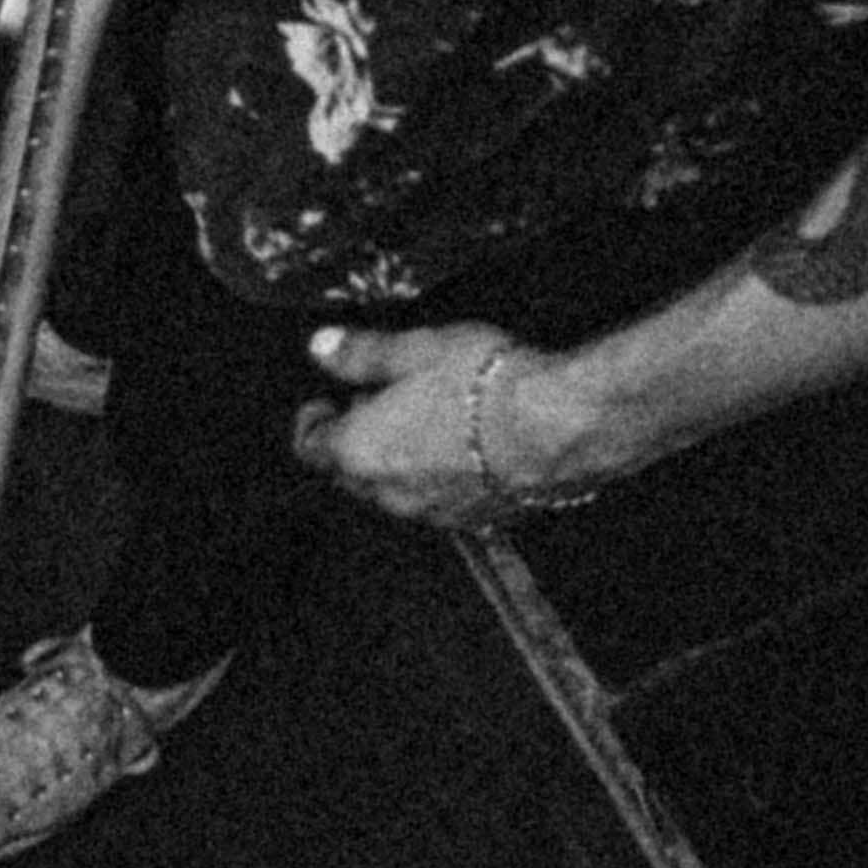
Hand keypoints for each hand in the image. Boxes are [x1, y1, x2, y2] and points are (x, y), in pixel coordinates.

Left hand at [285, 315, 544, 526]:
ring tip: (421, 416)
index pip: (312, 448)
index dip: (312, 422)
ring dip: (396, 459)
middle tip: (372, 401)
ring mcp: (436, 513)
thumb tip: (322, 347)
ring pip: (395, 489)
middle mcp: (392, 494)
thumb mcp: (412, 349)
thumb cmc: (483, 385)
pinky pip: (439, 500)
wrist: (555, 427)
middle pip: (351, 473)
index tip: (321, 402)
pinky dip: (437, 476)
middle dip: (354, 440)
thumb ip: (361, 353)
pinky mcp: (477, 520)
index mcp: (362, 452)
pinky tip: (462, 443)